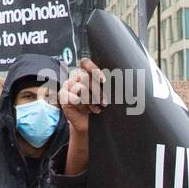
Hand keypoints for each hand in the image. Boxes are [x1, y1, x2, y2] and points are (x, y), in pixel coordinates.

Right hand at [60, 58, 107, 175]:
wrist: (90, 124)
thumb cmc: (101, 106)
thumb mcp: (107, 94)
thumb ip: (110, 85)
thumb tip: (125, 77)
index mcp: (86, 72)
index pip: (85, 63)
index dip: (93, 69)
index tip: (104, 81)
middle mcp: (76, 77)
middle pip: (84, 77)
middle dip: (97, 91)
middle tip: (104, 102)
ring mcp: (67, 86)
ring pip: (79, 88)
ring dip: (90, 100)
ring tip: (97, 109)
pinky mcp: (62, 96)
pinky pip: (69, 96)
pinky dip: (79, 104)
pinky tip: (86, 110)